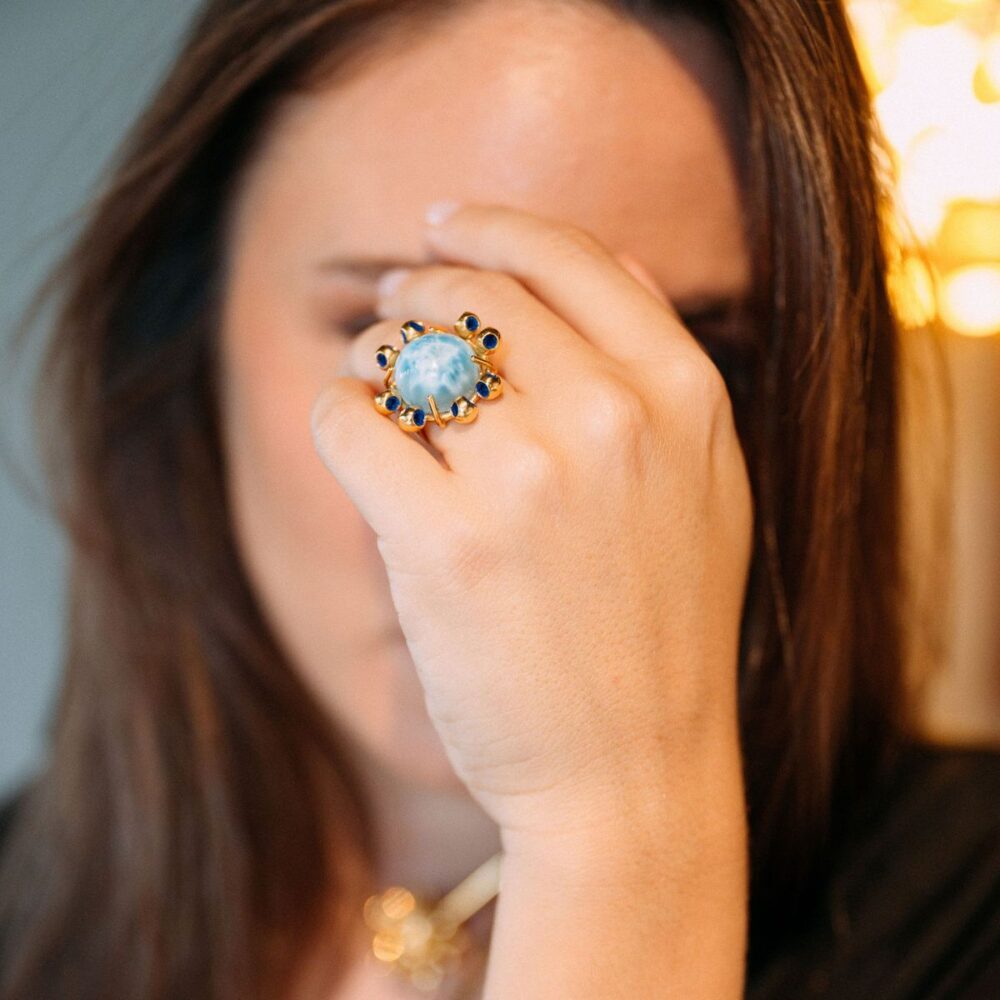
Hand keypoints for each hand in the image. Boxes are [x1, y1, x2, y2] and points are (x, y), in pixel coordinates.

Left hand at [310, 203, 752, 843]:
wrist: (630, 773)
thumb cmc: (661, 629)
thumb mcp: (708, 486)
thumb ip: (663, 367)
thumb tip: (612, 256)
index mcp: (685, 397)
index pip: (572, 256)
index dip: (493, 225)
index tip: (444, 223)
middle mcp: (613, 420)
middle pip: (476, 294)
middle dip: (417, 289)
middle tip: (392, 307)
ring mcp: (528, 480)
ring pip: (403, 350)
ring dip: (374, 354)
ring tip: (375, 381)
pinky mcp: (443, 545)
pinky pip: (351, 418)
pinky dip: (339, 413)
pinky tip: (354, 434)